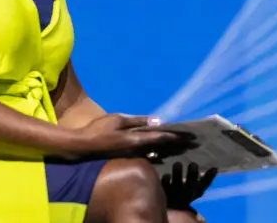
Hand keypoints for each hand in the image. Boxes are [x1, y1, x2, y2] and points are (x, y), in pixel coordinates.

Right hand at [68, 114, 195, 159]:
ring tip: (184, 148)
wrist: (82, 147)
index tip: (191, 136)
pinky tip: (164, 154)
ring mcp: (133, 155)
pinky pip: (147, 156)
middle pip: (162, 148)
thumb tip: (157, 120)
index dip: (177, 137)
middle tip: (194, 143)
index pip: (161, 138)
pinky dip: (158, 153)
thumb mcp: (118, 119)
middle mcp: (137, 150)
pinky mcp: (128, 157)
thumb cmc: (98, 129)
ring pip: (156, 153)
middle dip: (178, 145)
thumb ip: (138, 121)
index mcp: (136, 140)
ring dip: (170, 150)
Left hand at [162, 162, 217, 209]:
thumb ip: (206, 180)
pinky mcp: (163, 194)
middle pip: (191, 185)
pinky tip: (167, 175)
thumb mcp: (197, 190)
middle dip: (192, 175)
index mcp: (195, 193)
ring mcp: (174, 195)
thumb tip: (215, 168)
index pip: (203, 185)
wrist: (173, 209)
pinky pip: (164, 187)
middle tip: (193, 164)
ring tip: (178, 164)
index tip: (212, 168)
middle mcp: (186, 195)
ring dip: (177, 174)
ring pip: (177, 184)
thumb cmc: (186, 196)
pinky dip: (166, 181)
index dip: (207, 178)